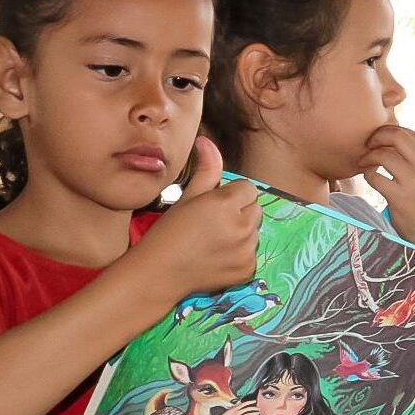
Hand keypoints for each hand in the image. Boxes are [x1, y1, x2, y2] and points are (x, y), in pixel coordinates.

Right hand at [140, 138, 260, 303]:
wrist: (159, 273)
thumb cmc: (168, 232)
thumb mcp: (187, 197)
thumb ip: (206, 169)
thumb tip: (207, 141)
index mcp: (226, 205)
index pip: (248, 188)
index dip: (231, 195)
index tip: (214, 205)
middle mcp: (241, 227)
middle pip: (256, 209)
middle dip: (240, 212)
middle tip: (213, 223)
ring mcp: (247, 250)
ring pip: (255, 231)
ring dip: (241, 232)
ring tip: (213, 240)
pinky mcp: (248, 269)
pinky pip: (252, 253)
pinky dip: (239, 254)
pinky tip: (217, 257)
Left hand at [360, 125, 414, 253]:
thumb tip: (389, 133)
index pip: (407, 132)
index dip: (387, 131)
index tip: (377, 139)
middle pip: (396, 136)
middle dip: (376, 137)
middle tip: (368, 145)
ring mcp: (414, 182)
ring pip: (384, 155)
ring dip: (368, 156)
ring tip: (365, 163)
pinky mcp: (400, 197)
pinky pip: (375, 177)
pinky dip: (368, 175)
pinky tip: (370, 178)